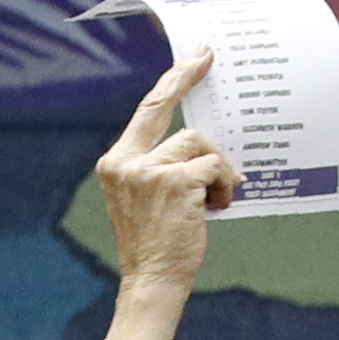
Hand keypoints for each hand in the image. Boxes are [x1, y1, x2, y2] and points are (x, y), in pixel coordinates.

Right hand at [96, 50, 237, 295]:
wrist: (152, 281)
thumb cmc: (155, 243)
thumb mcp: (145, 197)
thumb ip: (160, 165)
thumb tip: (198, 142)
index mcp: (116, 163)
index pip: (146, 111)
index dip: (170, 82)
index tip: (191, 59)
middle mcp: (127, 162)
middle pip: (166, 108)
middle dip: (186, 76)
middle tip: (206, 57)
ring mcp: (150, 171)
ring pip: (198, 144)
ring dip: (215, 170)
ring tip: (215, 198)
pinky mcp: (175, 182)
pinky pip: (212, 168)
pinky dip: (222, 186)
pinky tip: (218, 206)